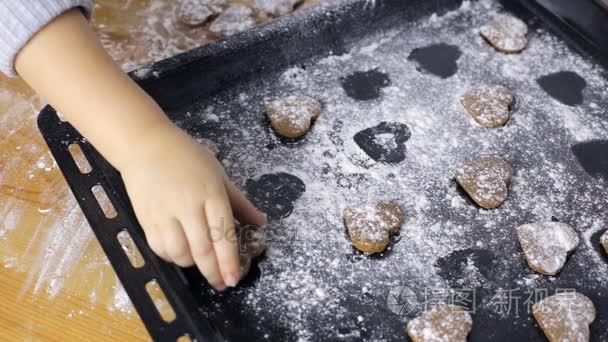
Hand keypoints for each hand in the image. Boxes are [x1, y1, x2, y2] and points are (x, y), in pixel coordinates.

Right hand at [119, 125, 265, 289]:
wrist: (145, 145)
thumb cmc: (186, 157)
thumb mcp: (218, 174)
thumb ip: (239, 202)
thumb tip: (260, 222)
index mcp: (210, 193)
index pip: (223, 234)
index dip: (229, 261)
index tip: (234, 279)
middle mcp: (188, 206)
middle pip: (202, 249)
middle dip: (214, 272)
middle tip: (222, 283)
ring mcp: (165, 213)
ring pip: (180, 253)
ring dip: (193, 265)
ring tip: (201, 263)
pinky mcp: (145, 218)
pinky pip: (159, 248)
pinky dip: (172, 257)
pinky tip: (180, 253)